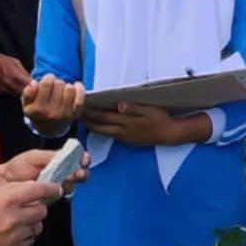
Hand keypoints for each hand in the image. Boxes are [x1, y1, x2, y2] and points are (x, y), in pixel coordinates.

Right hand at [0, 44, 31, 95]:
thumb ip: (24, 72)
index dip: (36, 88)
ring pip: (16, 95)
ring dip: (20, 92)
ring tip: (19, 86)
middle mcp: (10, 85)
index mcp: (16, 76)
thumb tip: (31, 79)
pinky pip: (8, 94)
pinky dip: (11, 91)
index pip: (30, 87)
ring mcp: (3, 90)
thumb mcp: (15, 62)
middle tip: (32, 89)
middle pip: (25, 94)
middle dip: (29, 92)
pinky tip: (9, 85)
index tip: (38, 87)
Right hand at [0, 180, 59, 245]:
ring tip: (19, 222)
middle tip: (31, 208)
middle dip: (39, 208)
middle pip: (42, 211)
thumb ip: (9, 191)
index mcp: (7, 200)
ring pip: (36, 227)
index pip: (39, 190)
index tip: (55, 189)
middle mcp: (14, 218)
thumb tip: (29, 189)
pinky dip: (26, 237)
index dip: (50, 188)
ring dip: (32, 224)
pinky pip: (28, 242)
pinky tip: (15, 234)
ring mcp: (14, 236)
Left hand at [1, 146, 89, 197]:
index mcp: (58, 160)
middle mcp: (60, 173)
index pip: (77, 158)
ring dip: (72, 184)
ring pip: (72, 186)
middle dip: (81, 173)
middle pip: (79, 174)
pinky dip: (62, 196)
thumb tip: (67, 154)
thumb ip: (50, 156)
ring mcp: (56, 187)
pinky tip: (58, 193)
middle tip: (77, 173)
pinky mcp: (50, 199)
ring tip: (66, 182)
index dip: (83, 158)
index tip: (84, 159)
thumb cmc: (17, 167)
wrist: (3, 182)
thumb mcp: (34, 157)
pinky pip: (61, 199)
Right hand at [21, 74, 84, 129]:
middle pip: (59, 84)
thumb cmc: (38, 111)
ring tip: (62, 90)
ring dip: (66, 86)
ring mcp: (64, 114)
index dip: (48, 78)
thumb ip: (27, 93)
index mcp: (38, 109)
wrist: (49, 128)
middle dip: (56, 82)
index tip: (48, 80)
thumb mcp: (26, 104)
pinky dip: (80, 89)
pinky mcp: (75, 114)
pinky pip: (80, 98)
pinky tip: (76, 85)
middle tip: (54, 88)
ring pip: (69, 88)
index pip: (46, 84)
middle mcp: (51, 113)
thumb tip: (34, 83)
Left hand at [81, 102, 200, 147]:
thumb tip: (119, 105)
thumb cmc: (161, 119)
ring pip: (104, 132)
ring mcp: (125, 137)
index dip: (91, 112)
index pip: (104, 117)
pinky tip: (101, 127)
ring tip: (84, 120)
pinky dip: (103, 130)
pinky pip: (112, 135)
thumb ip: (134, 108)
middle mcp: (123, 131)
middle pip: (100, 126)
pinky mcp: (128, 141)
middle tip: (75, 115)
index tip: (81, 107)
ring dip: (93, 126)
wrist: (170, 134)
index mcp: (126, 122)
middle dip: (87, 121)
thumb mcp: (149, 110)